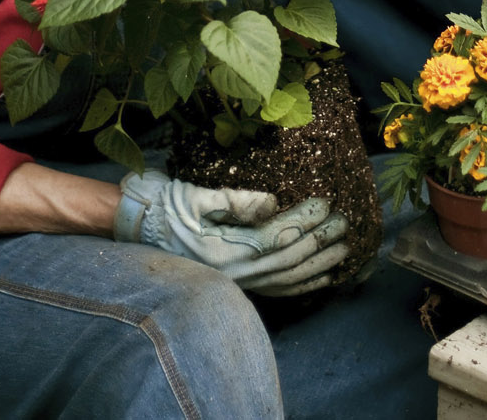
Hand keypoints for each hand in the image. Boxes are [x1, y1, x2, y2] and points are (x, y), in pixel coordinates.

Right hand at [113, 173, 350, 295]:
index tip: (325, 203)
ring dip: (319, 266)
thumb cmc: (169, 208)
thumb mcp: (197, 197)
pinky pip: (277, 291)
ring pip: (287, 280)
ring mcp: (237, 283)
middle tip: (344, 224)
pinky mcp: (239, 283)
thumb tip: (273, 202)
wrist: (142, 230)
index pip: (275, 237)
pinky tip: (323, 278)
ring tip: (344, 250)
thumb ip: (236, 200)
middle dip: (319, 242)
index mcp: (224, 251)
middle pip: (287, 261)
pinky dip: (303, 285)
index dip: (303, 221)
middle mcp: (234, 274)